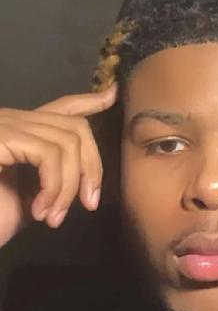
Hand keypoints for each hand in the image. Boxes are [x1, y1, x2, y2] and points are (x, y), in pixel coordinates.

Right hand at [0, 84, 116, 247]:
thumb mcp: (34, 196)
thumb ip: (55, 177)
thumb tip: (82, 176)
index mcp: (24, 131)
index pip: (63, 107)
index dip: (90, 100)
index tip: (113, 94)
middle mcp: (13, 120)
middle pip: (76, 127)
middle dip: (92, 167)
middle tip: (89, 203)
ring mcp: (5, 125)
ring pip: (68, 142)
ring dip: (69, 187)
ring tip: (54, 217)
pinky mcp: (1, 136)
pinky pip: (49, 154)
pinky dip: (54, 186)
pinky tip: (41, 210)